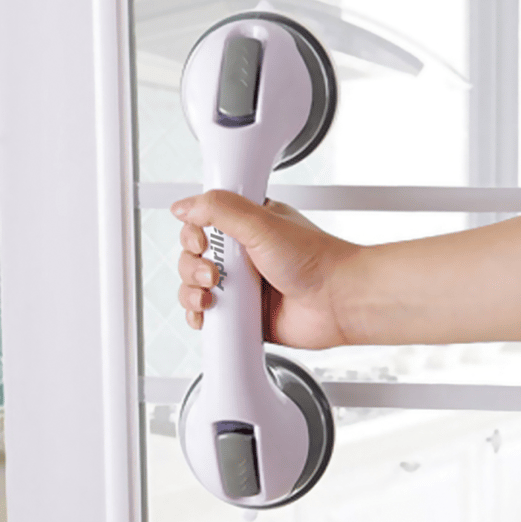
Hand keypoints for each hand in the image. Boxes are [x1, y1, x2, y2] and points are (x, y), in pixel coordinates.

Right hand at [172, 190, 361, 349]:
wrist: (337, 301)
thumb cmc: (315, 260)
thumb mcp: (261, 222)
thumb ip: (219, 209)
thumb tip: (183, 205)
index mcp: (246, 224)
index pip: (201, 222)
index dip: (193, 233)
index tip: (202, 241)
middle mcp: (242, 254)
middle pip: (192, 257)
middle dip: (192, 266)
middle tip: (214, 272)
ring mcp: (241, 286)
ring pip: (194, 287)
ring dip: (192, 292)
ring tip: (213, 294)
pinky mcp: (243, 314)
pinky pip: (208, 315)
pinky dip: (199, 316)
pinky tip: (209, 313)